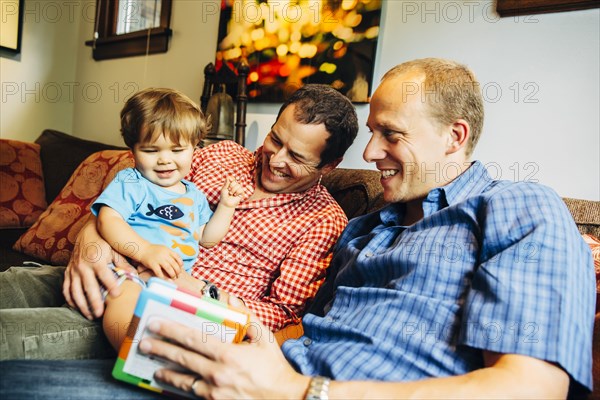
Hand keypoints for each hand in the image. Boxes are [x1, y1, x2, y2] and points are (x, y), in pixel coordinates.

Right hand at [63, 217, 134, 318]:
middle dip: (94, 302)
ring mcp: (73, 270)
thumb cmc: (104, 242)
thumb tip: (134, 276)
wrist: (87, 231)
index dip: (111, 285)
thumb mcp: (115, 250)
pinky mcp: (68, 272)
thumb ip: (123, 264)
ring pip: (74, 291)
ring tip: (90, 315)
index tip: (117, 295)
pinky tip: (77, 307)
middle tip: (100, 314)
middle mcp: (83, 266)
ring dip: (81, 305)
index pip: (104, 275)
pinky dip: (70, 299)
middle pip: (88, 287)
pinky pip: (66, 288)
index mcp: (96, 259)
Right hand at [137, 244, 182, 278]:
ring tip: (174, 278)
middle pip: (174, 264)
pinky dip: (163, 277)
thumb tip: (178, 263)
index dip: (180, 263)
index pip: (177, 257)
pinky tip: (166, 280)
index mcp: (168, 250)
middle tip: (178, 275)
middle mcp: (164, 254)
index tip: (181, 268)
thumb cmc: (154, 251)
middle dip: (178, 271)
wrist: (143, 250)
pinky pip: (159, 272)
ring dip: (172, 274)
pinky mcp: (152, 264)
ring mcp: (158, 259)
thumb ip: (170, 254)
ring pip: (168, 268)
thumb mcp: (164, 249)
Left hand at [138, 302, 308, 399]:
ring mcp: (214, 392)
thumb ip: (246, 317)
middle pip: (182, 359)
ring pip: (183, 380)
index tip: (156, 323)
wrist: (286, 399)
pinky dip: (181, 388)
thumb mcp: (264, 337)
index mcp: (228, 354)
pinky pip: (193, 394)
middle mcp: (217, 374)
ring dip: (166, 372)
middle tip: (144, 342)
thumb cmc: (274, 368)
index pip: (193, 339)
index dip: (172, 330)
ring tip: (154, 365)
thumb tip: (229, 300)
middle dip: (161, 348)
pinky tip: (173, 384)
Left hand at [219, 176, 243, 208]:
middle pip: (235, 182)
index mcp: (230, 184)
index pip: (232, 179)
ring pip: (238, 185)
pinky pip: (241, 190)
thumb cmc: (224, 197)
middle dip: (231, 186)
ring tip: (231, 194)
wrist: (226, 203)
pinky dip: (237, 192)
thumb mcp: (224, 189)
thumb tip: (228, 176)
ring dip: (233, 190)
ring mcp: (238, 190)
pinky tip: (235, 195)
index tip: (230, 179)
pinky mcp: (241, 193)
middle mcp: (235, 186)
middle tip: (229, 190)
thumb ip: (226, 183)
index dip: (232, 179)